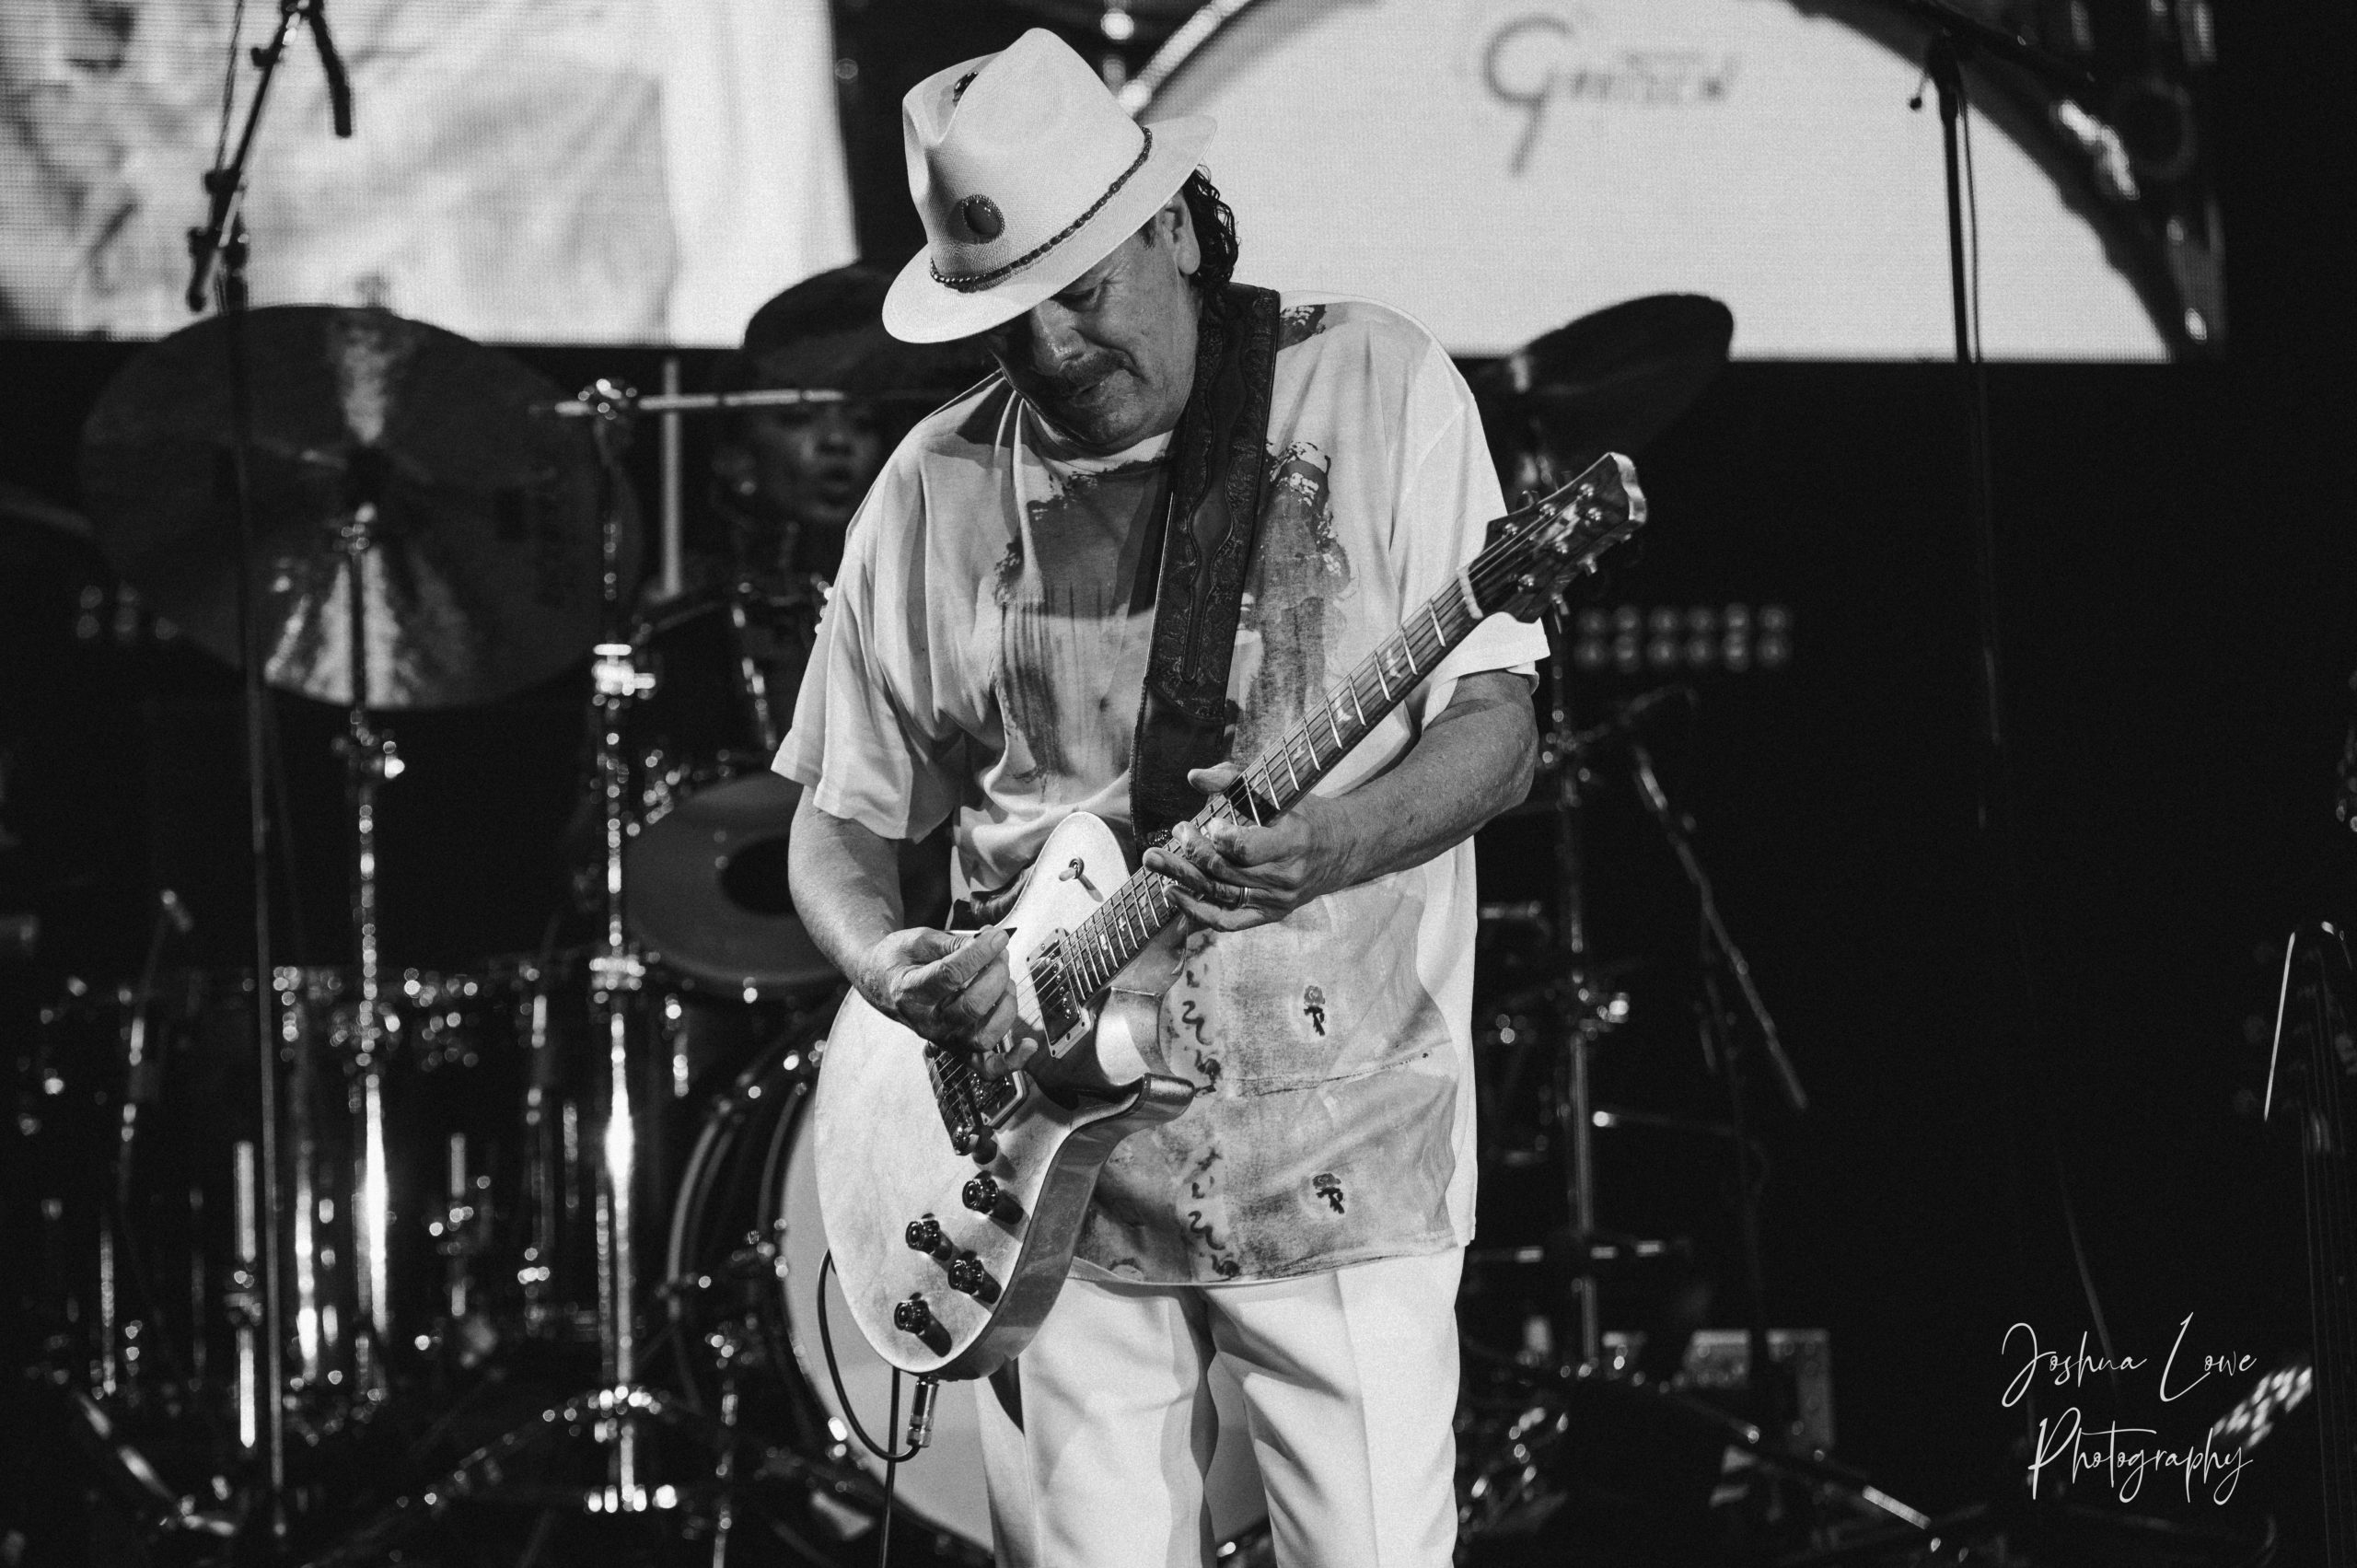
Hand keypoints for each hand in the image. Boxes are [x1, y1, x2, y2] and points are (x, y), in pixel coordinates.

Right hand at [860, 925, 1023, 1068]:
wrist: (882, 984)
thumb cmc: (901, 960)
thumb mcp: (917, 939)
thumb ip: (951, 941)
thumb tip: (987, 941)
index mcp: (910, 992)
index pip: (950, 975)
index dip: (980, 953)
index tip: (998, 936)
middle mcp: (927, 1023)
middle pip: (972, 1006)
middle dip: (996, 974)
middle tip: (1000, 953)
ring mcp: (944, 1039)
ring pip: (984, 1037)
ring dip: (1006, 1006)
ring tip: (1006, 981)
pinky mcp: (958, 1048)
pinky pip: (987, 1067)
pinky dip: (1011, 1062)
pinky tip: (1029, 1045)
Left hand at [1140, 763, 1358, 931]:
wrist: (1340, 849)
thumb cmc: (1304, 814)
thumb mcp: (1279, 791)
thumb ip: (1235, 779)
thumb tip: (1193, 776)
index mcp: (1293, 843)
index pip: (1246, 849)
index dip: (1220, 837)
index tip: (1208, 821)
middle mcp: (1285, 878)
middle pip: (1225, 871)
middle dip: (1192, 851)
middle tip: (1176, 831)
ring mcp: (1276, 900)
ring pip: (1219, 894)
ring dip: (1181, 877)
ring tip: (1154, 859)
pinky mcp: (1269, 914)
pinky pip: (1227, 921)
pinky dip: (1196, 910)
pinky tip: (1173, 893)